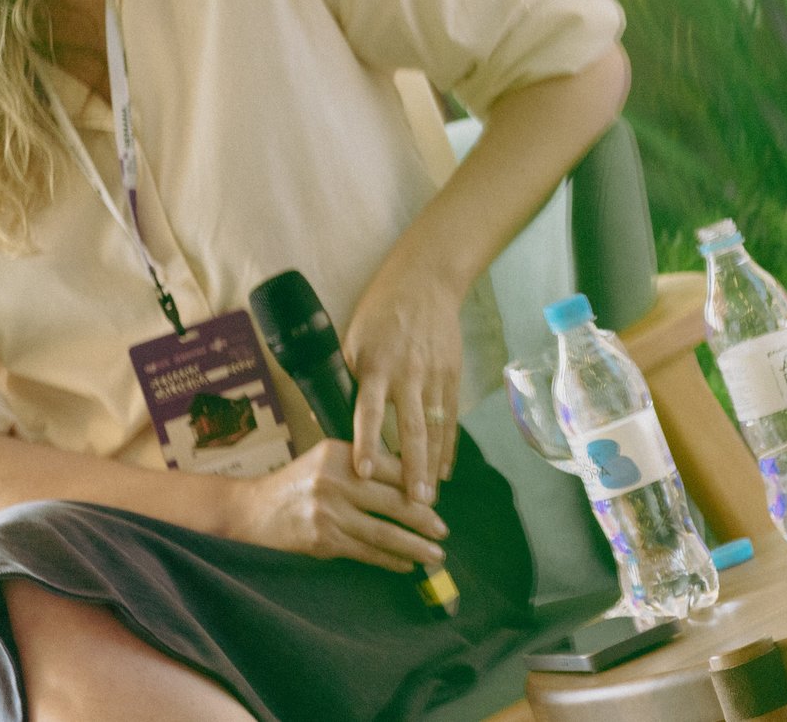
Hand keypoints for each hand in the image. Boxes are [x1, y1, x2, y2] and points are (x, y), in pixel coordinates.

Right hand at [227, 440, 448, 572]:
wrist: (250, 511)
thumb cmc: (297, 484)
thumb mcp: (327, 461)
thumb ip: (363, 465)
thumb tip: (413, 484)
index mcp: (341, 453)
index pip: (392, 468)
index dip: (418, 487)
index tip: (437, 502)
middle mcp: (336, 480)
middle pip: (393, 501)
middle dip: (424, 519)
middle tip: (443, 531)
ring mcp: (329, 512)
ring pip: (383, 532)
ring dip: (414, 546)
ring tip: (435, 554)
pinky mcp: (323, 540)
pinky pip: (365, 552)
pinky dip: (389, 560)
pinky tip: (405, 565)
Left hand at [342, 243, 464, 504]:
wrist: (426, 282)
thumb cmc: (380, 313)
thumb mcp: (353, 340)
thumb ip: (349, 379)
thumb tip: (334, 419)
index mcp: (377, 366)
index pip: (370, 411)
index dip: (366, 443)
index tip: (364, 473)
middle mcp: (409, 374)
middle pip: (412, 429)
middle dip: (412, 468)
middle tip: (412, 504)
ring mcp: (435, 376)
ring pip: (436, 428)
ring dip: (432, 465)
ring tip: (428, 500)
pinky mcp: (452, 375)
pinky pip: (450, 418)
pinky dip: (448, 446)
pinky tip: (444, 471)